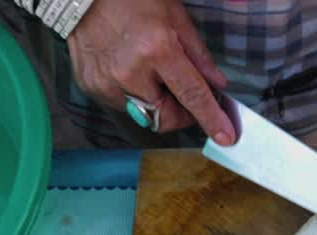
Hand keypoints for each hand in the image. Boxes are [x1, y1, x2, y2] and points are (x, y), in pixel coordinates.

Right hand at [67, 0, 235, 143]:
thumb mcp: (174, 15)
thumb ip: (197, 54)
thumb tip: (217, 84)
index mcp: (157, 50)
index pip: (191, 95)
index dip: (210, 118)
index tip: (225, 137)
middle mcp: (131, 72)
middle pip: (166, 118)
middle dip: (180, 114)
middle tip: (183, 97)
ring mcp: (107, 82)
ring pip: (142, 114)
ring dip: (154, 101)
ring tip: (147, 70)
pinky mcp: (91, 86)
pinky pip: (121, 104)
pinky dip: (131, 93)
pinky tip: (126, 68)